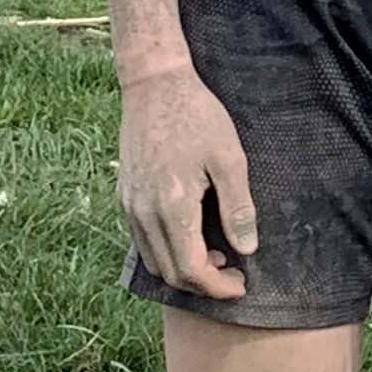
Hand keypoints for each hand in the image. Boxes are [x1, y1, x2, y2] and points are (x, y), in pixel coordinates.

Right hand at [118, 62, 257, 300]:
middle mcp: (144, 212)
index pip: (192, 270)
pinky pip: (142, 241)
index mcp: (173, 206)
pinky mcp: (124, 196)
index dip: (218, 287)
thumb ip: (237, 207)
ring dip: (183, 270)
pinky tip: (189, 235)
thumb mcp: (229, 158)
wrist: (154, 84)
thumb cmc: (197, 116)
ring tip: (214, 255)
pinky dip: (166, 252)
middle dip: (203, 284)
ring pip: (153, 262)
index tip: (241, 283)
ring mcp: (129, 205)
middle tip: (233, 273)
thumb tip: (247, 248)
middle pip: (171, 274)